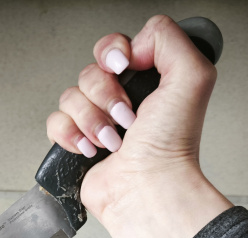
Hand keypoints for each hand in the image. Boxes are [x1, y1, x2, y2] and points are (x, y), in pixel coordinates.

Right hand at [46, 15, 232, 237]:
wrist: (147, 189)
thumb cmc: (170, 147)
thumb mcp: (192, 77)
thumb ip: (168, 39)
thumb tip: (133, 46)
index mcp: (146, 81)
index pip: (114, 47)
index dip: (113, 53)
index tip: (125, 68)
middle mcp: (120, 99)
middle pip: (89, 71)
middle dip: (105, 95)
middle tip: (126, 116)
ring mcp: (96, 121)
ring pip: (69, 97)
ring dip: (92, 120)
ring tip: (113, 140)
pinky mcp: (76, 141)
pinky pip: (55, 122)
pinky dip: (71, 135)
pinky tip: (92, 148)